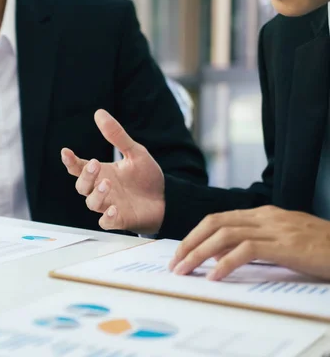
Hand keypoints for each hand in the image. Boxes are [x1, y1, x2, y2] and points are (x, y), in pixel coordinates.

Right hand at [61, 109, 164, 234]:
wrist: (167, 199)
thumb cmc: (146, 177)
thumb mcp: (135, 152)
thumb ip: (117, 136)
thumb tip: (99, 113)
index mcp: (101, 173)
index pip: (79, 168)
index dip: (70, 161)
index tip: (66, 152)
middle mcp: (101, 190)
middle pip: (82, 186)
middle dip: (85, 176)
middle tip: (95, 164)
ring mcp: (109, 205)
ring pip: (91, 203)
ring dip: (97, 193)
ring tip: (108, 183)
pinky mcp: (119, 220)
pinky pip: (106, 222)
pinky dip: (107, 217)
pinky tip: (114, 209)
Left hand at [169, 206, 329, 280]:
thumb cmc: (321, 249)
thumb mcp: (283, 242)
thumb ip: (253, 243)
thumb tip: (219, 255)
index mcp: (263, 214)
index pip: (218, 219)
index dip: (195, 235)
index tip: (180, 253)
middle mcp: (265, 216)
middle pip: (214, 223)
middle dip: (190, 243)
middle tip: (175, 263)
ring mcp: (275, 228)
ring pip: (224, 234)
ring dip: (199, 253)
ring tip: (185, 270)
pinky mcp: (285, 245)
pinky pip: (246, 250)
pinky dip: (225, 262)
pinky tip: (214, 276)